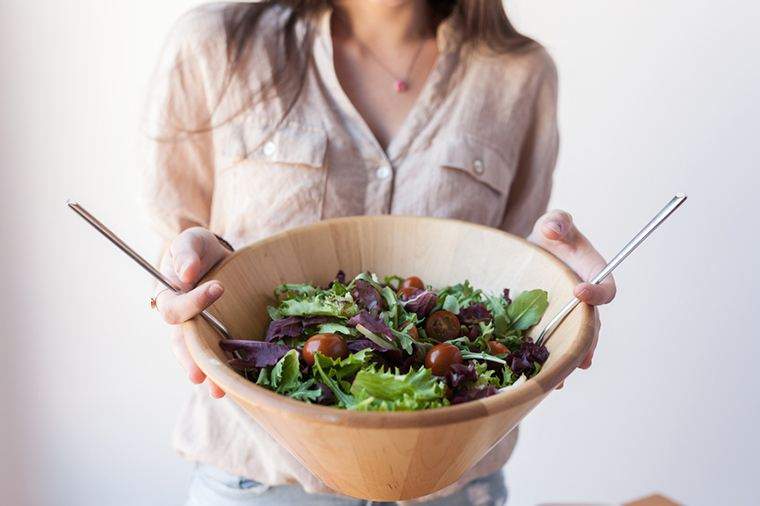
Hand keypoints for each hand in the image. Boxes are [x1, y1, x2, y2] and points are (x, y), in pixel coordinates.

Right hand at [154, 227, 231, 397]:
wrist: (220, 258)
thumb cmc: (200, 250)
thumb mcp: (192, 241)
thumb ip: (185, 251)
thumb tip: (185, 273)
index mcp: (169, 297)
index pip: (175, 308)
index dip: (193, 302)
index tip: (218, 288)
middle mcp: (182, 320)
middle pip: (182, 345)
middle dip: (191, 361)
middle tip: (200, 376)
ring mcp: (201, 331)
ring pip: (199, 357)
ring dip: (208, 374)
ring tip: (218, 391)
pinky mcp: (220, 336)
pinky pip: (220, 355)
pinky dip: (228, 369)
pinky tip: (238, 382)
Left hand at [528, 210, 616, 376]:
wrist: (531, 253)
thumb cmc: (550, 236)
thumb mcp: (553, 223)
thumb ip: (558, 222)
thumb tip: (553, 229)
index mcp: (594, 275)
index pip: (607, 289)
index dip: (598, 292)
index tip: (579, 291)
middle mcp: (586, 301)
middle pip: (593, 325)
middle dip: (588, 340)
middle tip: (581, 354)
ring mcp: (569, 316)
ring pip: (576, 341)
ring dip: (572, 358)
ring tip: (563, 375)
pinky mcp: (552, 325)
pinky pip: (557, 345)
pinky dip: (554, 362)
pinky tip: (546, 377)